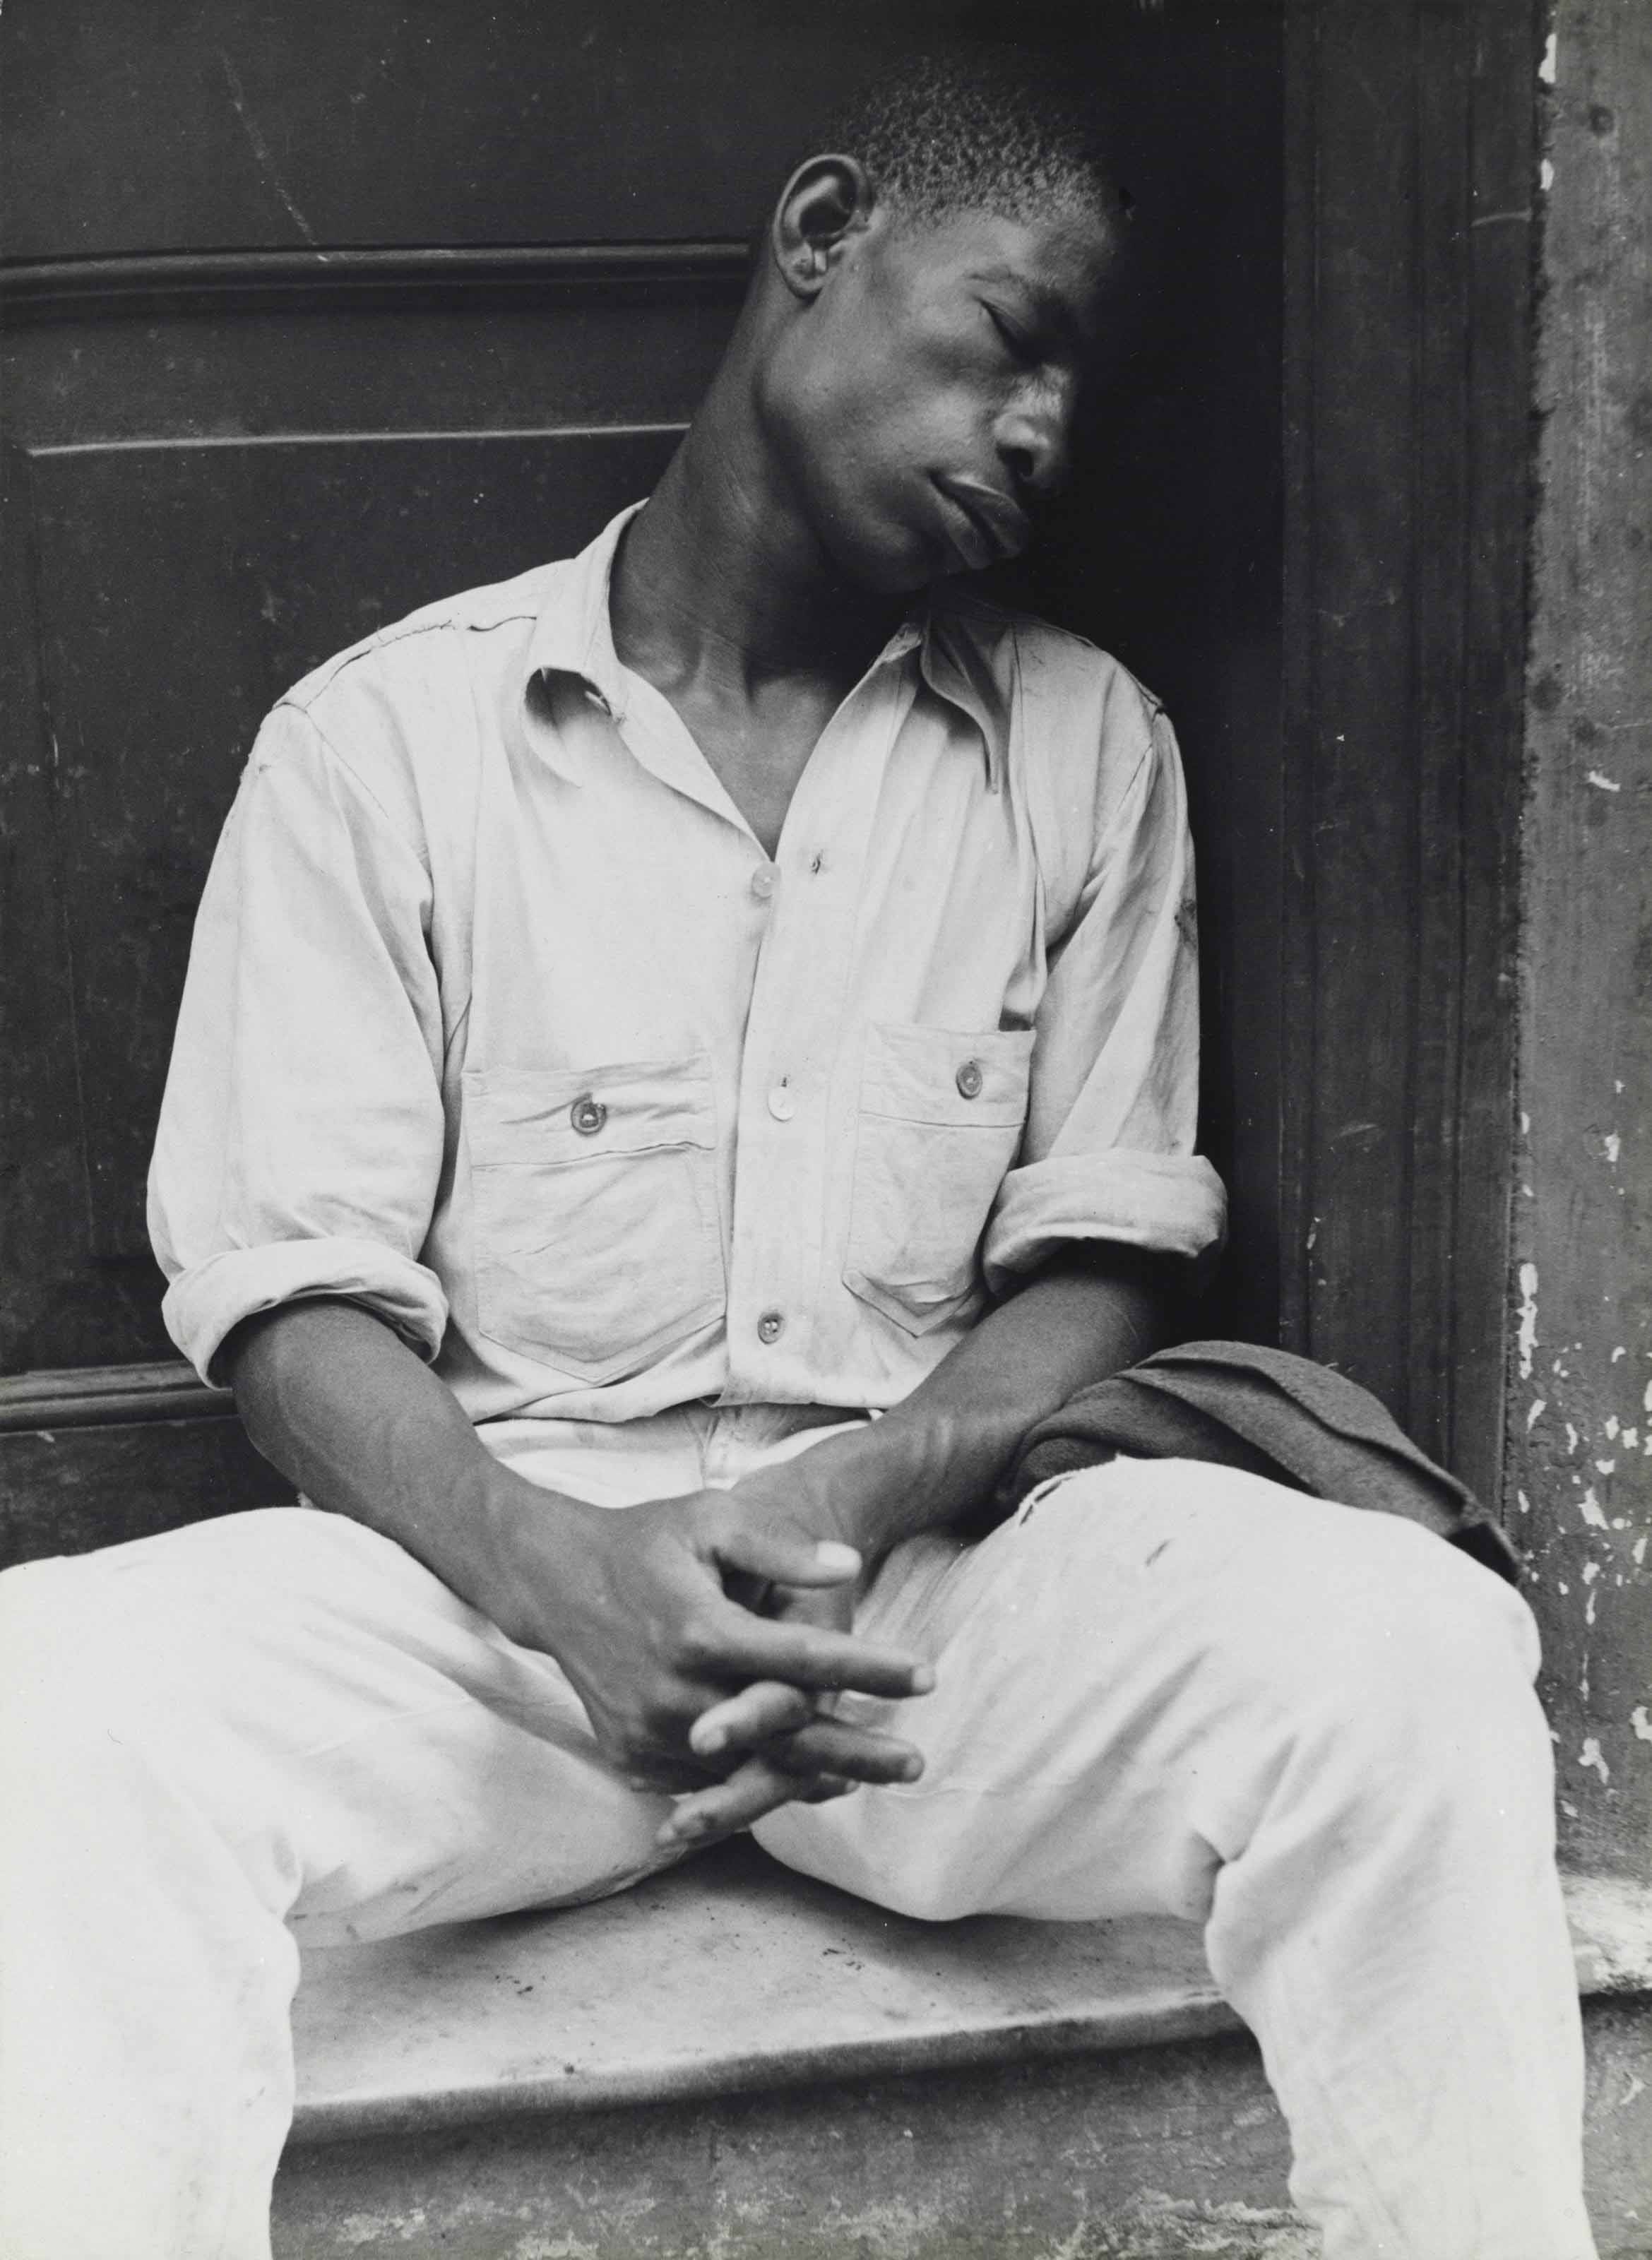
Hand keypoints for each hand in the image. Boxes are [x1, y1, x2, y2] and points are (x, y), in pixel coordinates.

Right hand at [475, 1476, 932, 1807]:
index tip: (929, 1677)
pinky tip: (806, 1777)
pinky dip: (758, 1781)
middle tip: (919, 1764)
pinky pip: (707, 1781)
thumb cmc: (645, 1540)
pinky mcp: (632, 1755)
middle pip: (786, 1737)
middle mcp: (675, 1693)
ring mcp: (650, 1733)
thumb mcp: (710, 1521)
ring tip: (874, 1775)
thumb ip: (780, 1548)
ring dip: (814, 1775)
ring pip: (748, 1770)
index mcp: (700, 1630)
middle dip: (859, 1753)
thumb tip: (850, 1565)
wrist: (555, 1581)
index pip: (805, 1658)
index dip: (871, 1669)